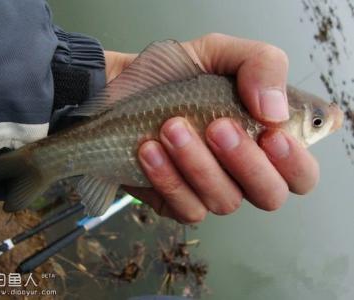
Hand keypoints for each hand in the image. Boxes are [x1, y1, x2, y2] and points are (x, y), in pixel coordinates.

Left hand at [105, 33, 318, 223]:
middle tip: (217, 126)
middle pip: (270, 195)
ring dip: (199, 166)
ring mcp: (211, 189)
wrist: (121, 88)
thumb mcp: (221, 53)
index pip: (301, 172)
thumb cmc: (174, 73)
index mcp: (264, 139)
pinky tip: (149, 149)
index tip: (270, 133)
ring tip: (171, 128)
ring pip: (225, 202)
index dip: (295, 162)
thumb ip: (262, 65)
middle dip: (246, 164)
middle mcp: (243, 172)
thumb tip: (276, 112)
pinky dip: (168, 179)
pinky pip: (186, 208)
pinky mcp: (177, 202)